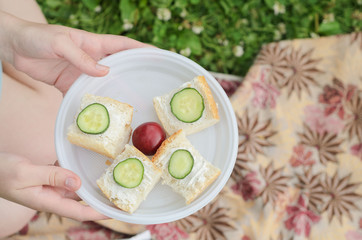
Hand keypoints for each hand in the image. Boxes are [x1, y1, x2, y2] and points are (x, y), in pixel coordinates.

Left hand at [0, 11, 150, 92]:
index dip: (142, 50)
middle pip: (119, 66)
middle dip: (135, 73)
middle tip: (150, 85)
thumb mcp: (60, 43)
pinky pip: (86, 96)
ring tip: (131, 105)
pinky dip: (94, 105)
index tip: (159, 56)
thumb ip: (81, 57)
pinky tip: (102, 115)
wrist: (13, 47)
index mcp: (94, 44)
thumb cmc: (37, 37)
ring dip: (116, 92)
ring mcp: (83, 73)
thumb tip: (104, 71)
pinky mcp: (70, 85)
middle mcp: (92, 59)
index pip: (124, 45)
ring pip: (105, 83)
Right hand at [0, 153, 106, 220]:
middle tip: (120, 191)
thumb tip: (76, 182)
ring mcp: (49, 186)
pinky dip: (74, 169)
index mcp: (47, 201)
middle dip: (99, 197)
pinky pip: (65, 174)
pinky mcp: (47, 177)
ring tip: (108, 175)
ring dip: (89, 182)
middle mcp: (52, 195)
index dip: (99, 212)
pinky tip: (82, 160)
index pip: (79, 211)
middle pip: (81, 199)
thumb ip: (51, 176)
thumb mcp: (25, 173)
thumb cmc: (0, 173)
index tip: (116, 210)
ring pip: (75, 186)